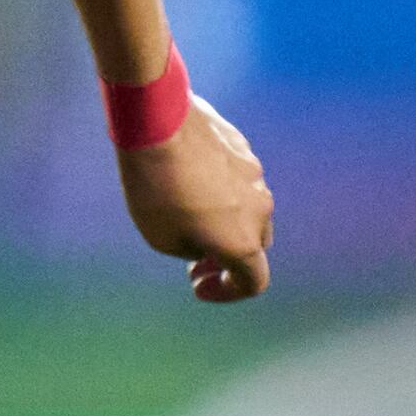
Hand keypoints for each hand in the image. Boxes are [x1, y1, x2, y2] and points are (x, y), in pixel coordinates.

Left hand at [119, 95, 274, 301]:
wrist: (158, 124)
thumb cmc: (155, 188)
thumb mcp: (162, 238)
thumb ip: (193, 249)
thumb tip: (206, 239)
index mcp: (242, 241)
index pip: (253, 281)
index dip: (228, 292)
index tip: (198, 283)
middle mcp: (260, 210)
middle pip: (254, 245)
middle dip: (227, 256)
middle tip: (193, 256)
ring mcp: (256, 176)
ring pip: (248, 209)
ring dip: (226, 221)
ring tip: (187, 214)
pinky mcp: (244, 149)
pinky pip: (238, 179)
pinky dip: (220, 189)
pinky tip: (186, 178)